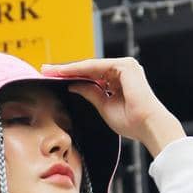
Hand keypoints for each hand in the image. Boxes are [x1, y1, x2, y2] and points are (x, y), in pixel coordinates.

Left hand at [41, 57, 184, 155]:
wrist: (147, 125)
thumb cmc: (131, 121)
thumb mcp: (104, 106)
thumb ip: (90, 93)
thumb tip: (73, 85)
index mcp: (120, 80)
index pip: (91, 76)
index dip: (71, 77)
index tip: (52, 78)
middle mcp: (123, 70)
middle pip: (89, 69)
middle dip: (66, 70)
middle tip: (45, 71)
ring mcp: (125, 66)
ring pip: (90, 66)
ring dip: (69, 68)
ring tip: (50, 71)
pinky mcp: (125, 66)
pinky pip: (96, 67)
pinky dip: (79, 69)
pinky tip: (64, 72)